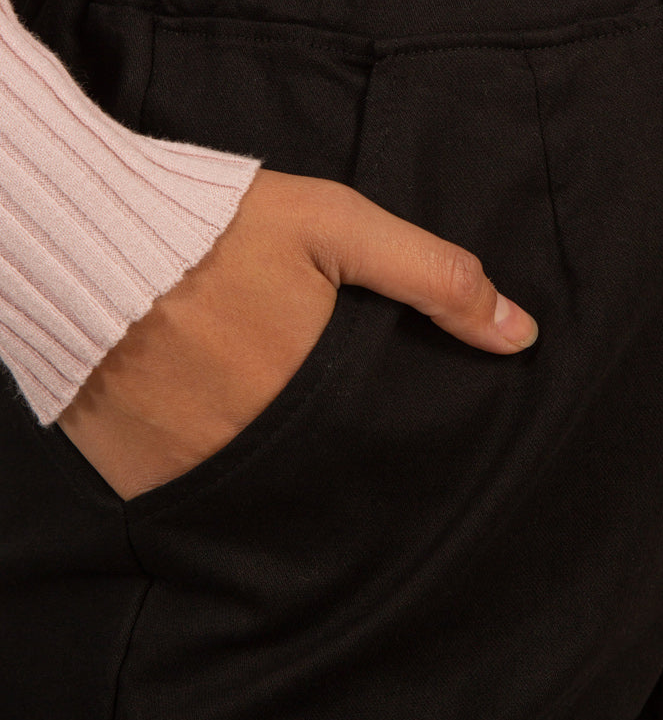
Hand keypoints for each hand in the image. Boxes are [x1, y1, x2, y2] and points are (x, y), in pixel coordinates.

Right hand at [55, 167, 538, 500]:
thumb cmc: (217, 224)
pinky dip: (213, 468)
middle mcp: (257, 450)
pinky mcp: (140, 479)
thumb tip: (521, 333)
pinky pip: (196, 494)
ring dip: (276, 464)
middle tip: (322, 411)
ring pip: (264, 492)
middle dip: (339, 452)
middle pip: (327, 477)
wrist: (84, 236)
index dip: (396, 440)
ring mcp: (194, 472)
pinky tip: (210, 420)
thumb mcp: (337, 227)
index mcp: (314, 396)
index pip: (382, 449)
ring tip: (263, 412)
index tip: (396, 425)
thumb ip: (432, 278)